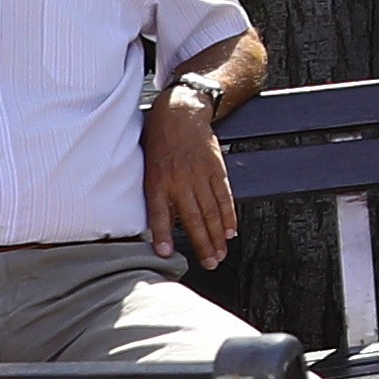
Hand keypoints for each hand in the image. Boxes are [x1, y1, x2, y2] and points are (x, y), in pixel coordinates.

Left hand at [142, 81, 238, 267]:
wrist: (180, 114)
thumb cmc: (159, 144)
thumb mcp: (148, 169)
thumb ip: (156, 197)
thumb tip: (162, 228)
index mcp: (157, 181)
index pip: (158, 213)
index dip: (163, 234)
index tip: (166, 253)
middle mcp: (179, 180)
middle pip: (193, 218)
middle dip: (202, 244)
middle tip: (210, 263)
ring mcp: (200, 175)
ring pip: (211, 211)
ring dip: (217, 236)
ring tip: (221, 254)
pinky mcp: (216, 169)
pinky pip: (224, 196)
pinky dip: (229, 215)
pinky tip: (230, 231)